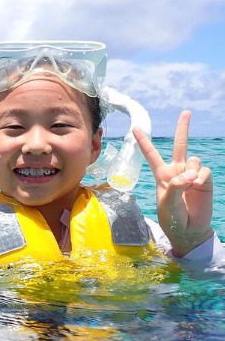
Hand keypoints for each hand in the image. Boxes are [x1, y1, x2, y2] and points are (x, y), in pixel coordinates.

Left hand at [133, 110, 213, 256]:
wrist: (189, 229)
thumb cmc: (172, 217)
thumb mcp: (167, 202)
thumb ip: (176, 185)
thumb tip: (190, 174)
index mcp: (162, 174)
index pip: (151, 154)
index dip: (144, 141)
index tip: (135, 128)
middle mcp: (177, 170)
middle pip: (180, 145)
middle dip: (183, 128)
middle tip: (186, 112)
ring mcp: (191, 174)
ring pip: (193, 159)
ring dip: (190, 171)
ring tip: (187, 186)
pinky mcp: (204, 179)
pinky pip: (203, 171)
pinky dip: (199, 179)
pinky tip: (196, 188)